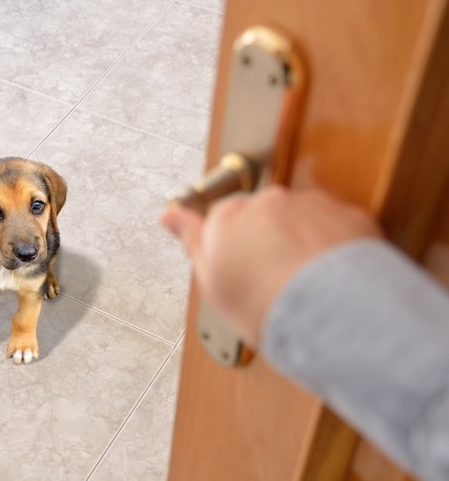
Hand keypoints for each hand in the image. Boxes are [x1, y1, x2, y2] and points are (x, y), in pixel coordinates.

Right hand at [161, 186, 380, 346]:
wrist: (329, 312)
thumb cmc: (266, 304)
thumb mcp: (212, 281)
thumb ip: (191, 240)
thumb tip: (169, 216)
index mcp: (226, 217)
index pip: (221, 220)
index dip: (231, 247)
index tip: (241, 265)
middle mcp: (266, 202)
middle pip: (263, 217)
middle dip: (268, 240)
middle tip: (274, 279)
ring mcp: (307, 205)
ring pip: (300, 218)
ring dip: (302, 241)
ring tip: (306, 281)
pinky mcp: (346, 213)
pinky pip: (336, 224)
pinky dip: (335, 244)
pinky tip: (331, 275)